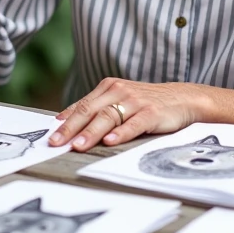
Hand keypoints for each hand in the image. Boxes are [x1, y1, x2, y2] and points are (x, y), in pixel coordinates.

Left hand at [49, 78, 209, 151]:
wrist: (182, 98)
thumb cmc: (147, 103)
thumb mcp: (120, 101)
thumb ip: (98, 110)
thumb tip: (67, 124)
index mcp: (108, 87)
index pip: (82, 105)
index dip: (65, 121)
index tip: (50, 135)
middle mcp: (119, 91)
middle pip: (90, 110)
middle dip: (71, 128)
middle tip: (56, 142)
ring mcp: (135, 101)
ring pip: (108, 117)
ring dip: (91, 132)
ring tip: (78, 145)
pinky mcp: (151, 113)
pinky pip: (133, 124)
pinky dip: (121, 133)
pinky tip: (110, 141)